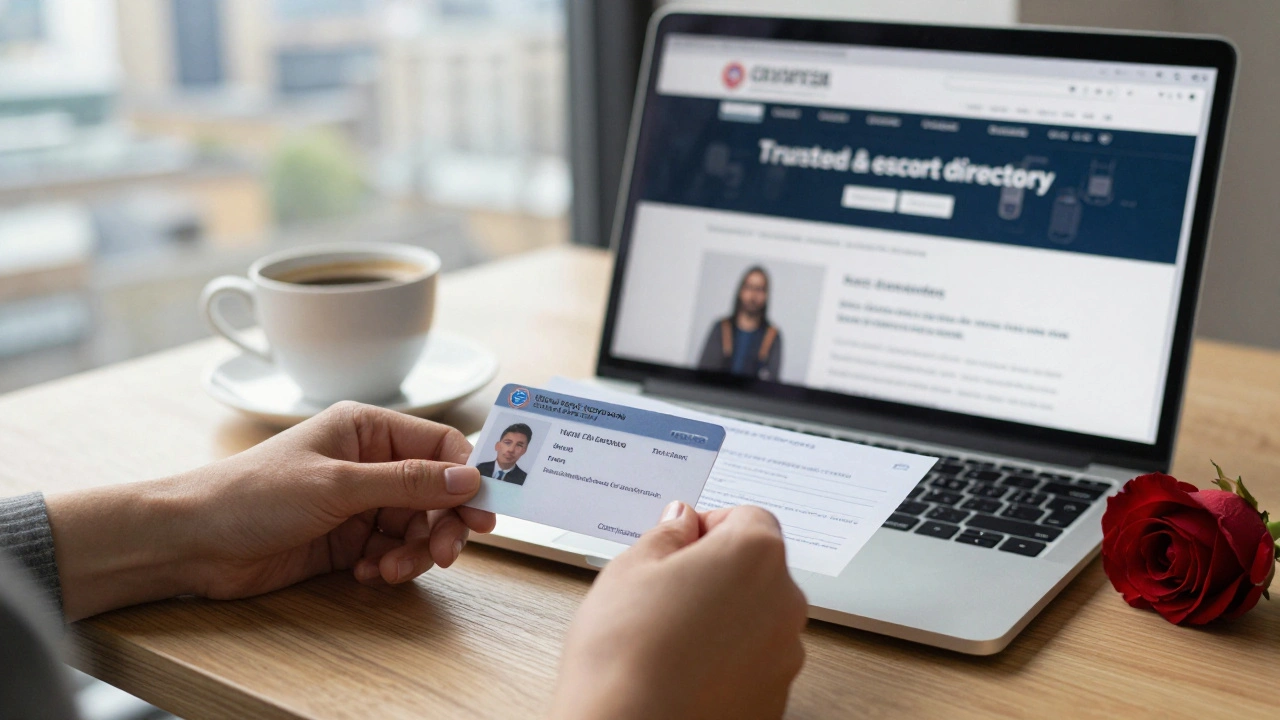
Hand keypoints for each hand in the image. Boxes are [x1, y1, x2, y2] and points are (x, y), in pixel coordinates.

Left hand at [46, 402, 494, 620]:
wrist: (192, 542)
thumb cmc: (252, 495)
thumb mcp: (337, 485)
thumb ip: (406, 482)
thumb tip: (469, 478)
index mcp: (367, 429)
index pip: (439, 447)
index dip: (466, 478)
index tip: (484, 513)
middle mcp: (368, 463)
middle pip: (434, 493)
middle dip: (442, 525)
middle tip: (443, 554)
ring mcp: (358, 503)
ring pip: (416, 527)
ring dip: (413, 553)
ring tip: (390, 571)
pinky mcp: (346, 539)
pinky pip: (390, 552)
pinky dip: (388, 566)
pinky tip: (365, 574)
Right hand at [551, 503, 807, 719]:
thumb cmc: (626, 654)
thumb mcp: (630, 569)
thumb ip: (666, 535)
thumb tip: (681, 522)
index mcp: (755, 555)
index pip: (747, 519)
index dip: (707, 528)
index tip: (677, 545)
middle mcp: (784, 603)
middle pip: (756, 570)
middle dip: (716, 575)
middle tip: (664, 594)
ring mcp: (785, 657)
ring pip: (756, 620)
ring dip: (723, 620)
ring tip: (668, 639)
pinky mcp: (774, 700)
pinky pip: (753, 665)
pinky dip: (726, 662)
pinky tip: (682, 672)